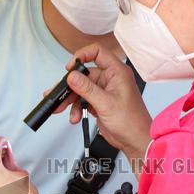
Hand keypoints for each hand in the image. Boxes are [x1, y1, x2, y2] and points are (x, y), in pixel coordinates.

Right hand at [58, 45, 152, 161]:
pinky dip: (76, 108)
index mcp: (117, 72)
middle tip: (59, 93)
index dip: (82, 55)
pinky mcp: (99, 102)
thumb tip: (72, 76)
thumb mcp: (106, 104)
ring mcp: (104, 91)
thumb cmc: (131, 122)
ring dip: (71, 100)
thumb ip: (87, 89)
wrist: (134, 141)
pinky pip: (83, 100)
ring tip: (62, 108)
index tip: (70, 67)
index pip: (98, 52)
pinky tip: (75, 116)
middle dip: (70, 85)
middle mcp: (110, 79)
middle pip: (84, 74)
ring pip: (81, 89)